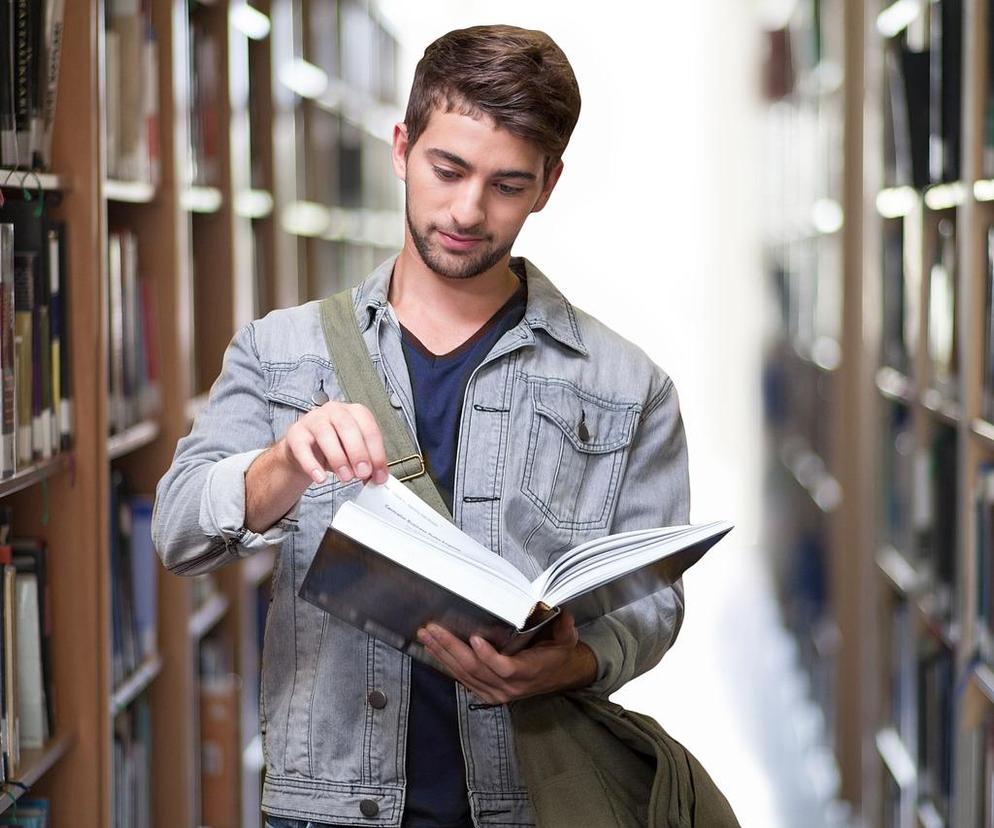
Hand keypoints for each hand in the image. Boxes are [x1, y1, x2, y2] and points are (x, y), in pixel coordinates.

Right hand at [281, 401, 388, 485]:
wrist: (305, 450)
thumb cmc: (335, 447)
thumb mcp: (354, 454)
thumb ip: (367, 464)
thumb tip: (378, 479)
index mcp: (355, 412)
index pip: (370, 429)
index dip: (377, 454)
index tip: (379, 475)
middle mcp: (335, 411)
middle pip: (347, 427)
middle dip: (358, 452)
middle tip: (363, 473)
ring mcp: (314, 419)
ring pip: (325, 433)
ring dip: (338, 458)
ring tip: (345, 477)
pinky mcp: (296, 433)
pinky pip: (302, 447)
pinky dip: (312, 464)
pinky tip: (320, 478)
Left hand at [416, 611, 597, 703]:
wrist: (559, 676)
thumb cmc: (558, 654)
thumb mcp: (566, 639)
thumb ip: (564, 627)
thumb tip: (563, 613)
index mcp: (528, 672)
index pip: (505, 668)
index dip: (488, 656)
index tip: (474, 638)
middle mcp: (509, 686)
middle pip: (475, 669)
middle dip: (451, 648)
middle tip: (433, 630)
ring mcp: (496, 693)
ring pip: (464, 674)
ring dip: (443, 654)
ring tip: (426, 636)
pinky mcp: (486, 693)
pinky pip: (463, 679)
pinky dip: (447, 664)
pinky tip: (434, 650)